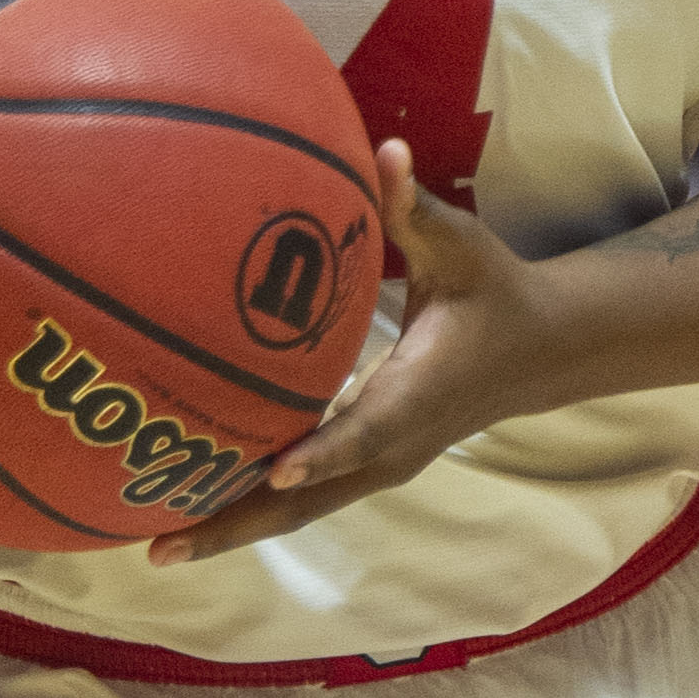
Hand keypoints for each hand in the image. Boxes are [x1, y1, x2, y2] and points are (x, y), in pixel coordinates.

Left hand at [149, 148, 567, 561]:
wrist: (539, 350)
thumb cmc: (494, 289)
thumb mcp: (461, 245)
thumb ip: (414, 206)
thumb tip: (385, 152)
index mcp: (418, 392)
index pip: (367, 430)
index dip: (324, 450)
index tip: (275, 467)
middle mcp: (395, 444)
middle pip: (310, 498)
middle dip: (237, 521)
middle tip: (162, 545)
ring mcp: (381, 464)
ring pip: (301, 508)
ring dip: (234, 526)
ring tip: (159, 545)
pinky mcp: (369, 466)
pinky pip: (305, 497)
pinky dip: (252, 508)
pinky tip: (195, 510)